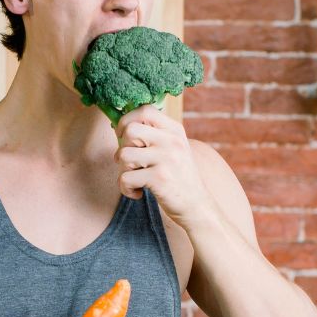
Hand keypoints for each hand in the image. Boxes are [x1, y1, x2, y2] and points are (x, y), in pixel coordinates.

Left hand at [115, 106, 210, 226]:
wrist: (197, 206)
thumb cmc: (179, 177)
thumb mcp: (174, 149)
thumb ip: (154, 136)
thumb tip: (120, 125)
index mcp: (175, 130)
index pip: (145, 110)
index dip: (127, 120)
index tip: (122, 134)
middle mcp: (172, 141)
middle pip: (130, 130)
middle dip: (122, 148)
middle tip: (131, 162)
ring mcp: (166, 159)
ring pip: (123, 155)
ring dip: (123, 170)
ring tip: (135, 179)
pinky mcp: (159, 178)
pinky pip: (125, 178)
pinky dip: (126, 189)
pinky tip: (138, 193)